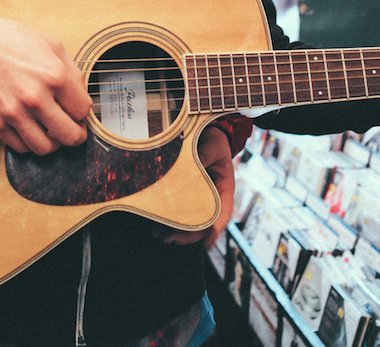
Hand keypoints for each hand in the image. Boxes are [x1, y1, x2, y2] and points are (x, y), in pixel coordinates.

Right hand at [0, 0, 91, 154]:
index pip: (83, 110)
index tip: (76, 110)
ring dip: (52, 143)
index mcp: (54, 76)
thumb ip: (71, 71)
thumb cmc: (7, 40)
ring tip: (50, 131)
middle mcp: (36, 98)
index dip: (82, 112)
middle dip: (76, 135)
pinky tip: (30, 129)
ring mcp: (15, 113)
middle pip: (70, 136)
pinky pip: (20, 147)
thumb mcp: (50, 44)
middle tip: (72, 129)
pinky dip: (29, 143)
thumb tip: (81, 95)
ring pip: (46, 148)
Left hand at [161, 126, 234, 247]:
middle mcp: (213, 199)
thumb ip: (205, 155)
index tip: (206, 244)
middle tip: (171, 240)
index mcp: (224, 190)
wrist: (207, 136)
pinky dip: (169, 220)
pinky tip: (155, 226)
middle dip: (188, 235)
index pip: (223, 214)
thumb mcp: (213, 146)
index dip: (215, 230)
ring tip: (159, 236)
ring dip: (176, 232)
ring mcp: (200, 200)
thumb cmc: (214, 142)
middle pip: (204, 223)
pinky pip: (180, 212)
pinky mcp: (186, 197)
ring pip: (191, 222)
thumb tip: (191, 166)